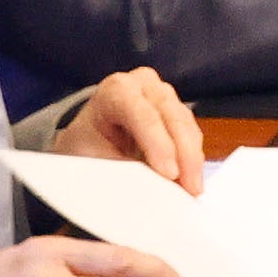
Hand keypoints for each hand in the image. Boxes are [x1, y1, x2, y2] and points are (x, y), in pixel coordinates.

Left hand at [50, 68, 205, 192]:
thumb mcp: (93, 158)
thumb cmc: (84, 146)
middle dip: (185, 155)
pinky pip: (191, 135)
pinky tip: (191, 180)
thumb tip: (148, 191)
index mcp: (116, 90)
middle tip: (190, 188)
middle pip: (173, 118)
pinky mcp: (176, 112)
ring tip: (193, 190)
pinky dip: (192, 159)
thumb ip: (121, 170)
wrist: (85, 139)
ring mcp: (164, 95)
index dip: (159, 145)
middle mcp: (144, 85)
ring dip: (193, 160)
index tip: (170, 175)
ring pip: (187, 126)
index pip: (143, 115)